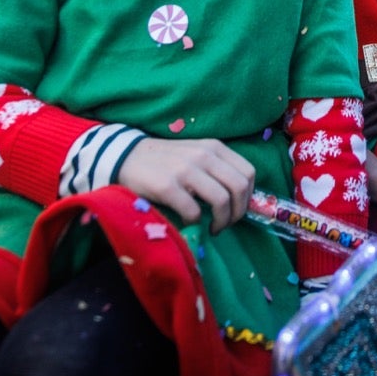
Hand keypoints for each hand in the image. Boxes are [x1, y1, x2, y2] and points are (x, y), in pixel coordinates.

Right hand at [117, 138, 254, 234]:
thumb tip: (241, 198)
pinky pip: (193, 211)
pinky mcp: (167, 185)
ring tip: (213, 228)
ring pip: (221, 201)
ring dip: (221, 221)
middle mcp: (203, 155)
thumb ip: (217, 169)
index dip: (249, 196)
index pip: (249, 172)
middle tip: (226, 223)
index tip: (238, 208)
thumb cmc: (167, 160)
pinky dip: (195, 221)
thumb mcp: (197, 154)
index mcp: (214, 147)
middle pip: (239, 188)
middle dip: (238, 213)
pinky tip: (188, 220)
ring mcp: (185, 169)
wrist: (128, 156)